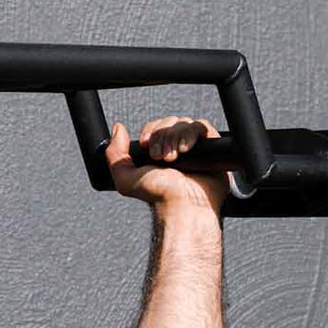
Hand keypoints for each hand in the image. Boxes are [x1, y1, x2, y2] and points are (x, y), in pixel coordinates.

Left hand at [105, 116, 229, 216]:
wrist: (183, 205)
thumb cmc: (159, 197)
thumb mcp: (125, 179)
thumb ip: (115, 154)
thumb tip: (118, 129)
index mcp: (160, 153)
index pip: (156, 127)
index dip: (151, 132)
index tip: (147, 145)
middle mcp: (177, 149)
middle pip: (170, 122)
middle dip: (163, 137)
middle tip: (161, 157)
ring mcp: (195, 148)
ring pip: (184, 123)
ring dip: (175, 137)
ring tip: (175, 157)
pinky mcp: (212, 147)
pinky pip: (202, 127)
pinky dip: (192, 134)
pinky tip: (186, 149)